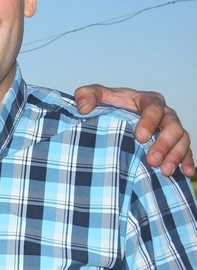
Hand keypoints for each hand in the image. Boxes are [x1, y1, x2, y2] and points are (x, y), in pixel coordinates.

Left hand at [74, 85, 193, 177]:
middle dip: (164, 144)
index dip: (149, 122)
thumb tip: (84, 108)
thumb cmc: (106, 106)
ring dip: (175, 155)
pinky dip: (187, 162)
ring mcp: (170, 130)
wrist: (112, 120)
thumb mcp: (92, 96)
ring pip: (181, 140)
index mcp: (146, 100)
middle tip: (152, 160)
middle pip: (172, 126)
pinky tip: (186, 173)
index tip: (140, 137)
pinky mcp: (173, 144)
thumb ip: (86, 95)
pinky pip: (185, 151)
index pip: (154, 108)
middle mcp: (164, 114)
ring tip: (165, 171)